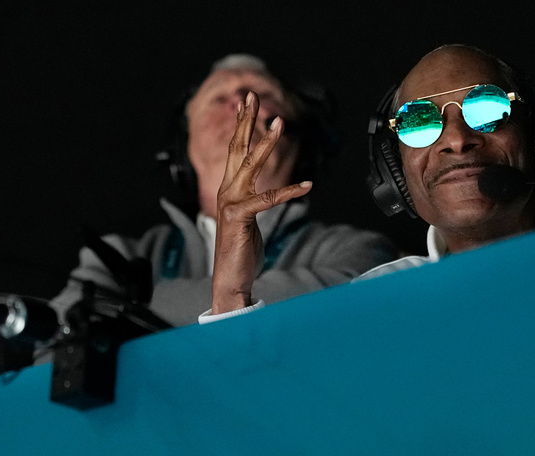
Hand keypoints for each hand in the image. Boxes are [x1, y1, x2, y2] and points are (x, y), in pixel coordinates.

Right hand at [211, 91, 311, 313]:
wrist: (230, 278)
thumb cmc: (241, 252)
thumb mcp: (248, 220)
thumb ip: (254, 203)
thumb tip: (265, 195)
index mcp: (229, 190)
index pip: (234, 151)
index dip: (241, 126)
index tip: (247, 104)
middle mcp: (227, 191)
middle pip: (236, 148)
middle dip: (246, 121)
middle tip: (253, 96)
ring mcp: (231, 203)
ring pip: (249, 166)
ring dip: (265, 143)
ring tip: (278, 123)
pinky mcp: (240, 217)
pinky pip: (268, 199)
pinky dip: (289, 191)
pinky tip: (307, 185)